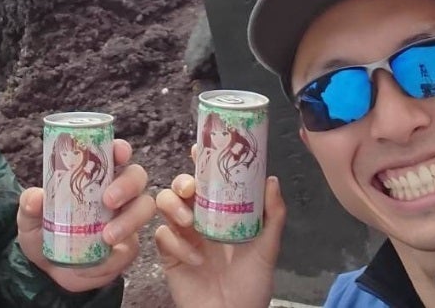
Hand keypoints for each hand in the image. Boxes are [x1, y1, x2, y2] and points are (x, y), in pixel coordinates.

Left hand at [17, 139, 155, 292]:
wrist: (50, 274)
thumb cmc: (44, 235)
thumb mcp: (30, 220)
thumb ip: (30, 207)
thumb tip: (36, 197)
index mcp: (95, 177)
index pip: (114, 155)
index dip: (121, 149)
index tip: (118, 152)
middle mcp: (116, 193)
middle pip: (137, 176)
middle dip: (128, 184)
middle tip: (108, 200)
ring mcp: (126, 219)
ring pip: (144, 208)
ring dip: (130, 220)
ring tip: (107, 236)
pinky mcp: (128, 248)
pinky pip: (133, 246)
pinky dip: (117, 254)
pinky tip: (102, 259)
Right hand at [154, 172, 285, 307]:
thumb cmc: (252, 285)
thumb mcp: (267, 248)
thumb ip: (272, 215)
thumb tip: (271, 180)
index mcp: (221, 214)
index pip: (208, 182)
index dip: (200, 163)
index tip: (198, 150)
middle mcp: (199, 221)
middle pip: (180, 188)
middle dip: (181, 182)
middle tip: (190, 189)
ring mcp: (183, 237)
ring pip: (164, 205)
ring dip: (173, 207)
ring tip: (189, 222)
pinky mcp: (169, 255)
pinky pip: (162, 236)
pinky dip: (177, 244)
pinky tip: (196, 259)